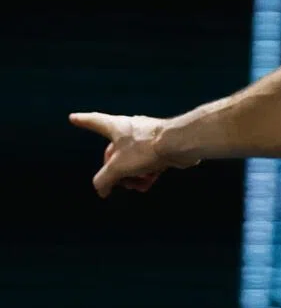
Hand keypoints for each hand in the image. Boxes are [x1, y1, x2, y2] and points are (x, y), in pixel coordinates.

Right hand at [70, 112, 193, 197]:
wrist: (180, 144)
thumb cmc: (146, 149)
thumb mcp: (117, 167)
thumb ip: (104, 180)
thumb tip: (101, 190)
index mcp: (116, 127)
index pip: (94, 122)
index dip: (83, 121)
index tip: (73, 117)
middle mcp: (130, 129)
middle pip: (114, 153)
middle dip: (116, 172)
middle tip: (120, 183)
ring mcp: (146, 137)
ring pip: (132, 161)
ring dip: (133, 176)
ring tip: (139, 185)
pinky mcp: (161, 146)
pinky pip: (147, 163)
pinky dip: (146, 174)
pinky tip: (150, 183)